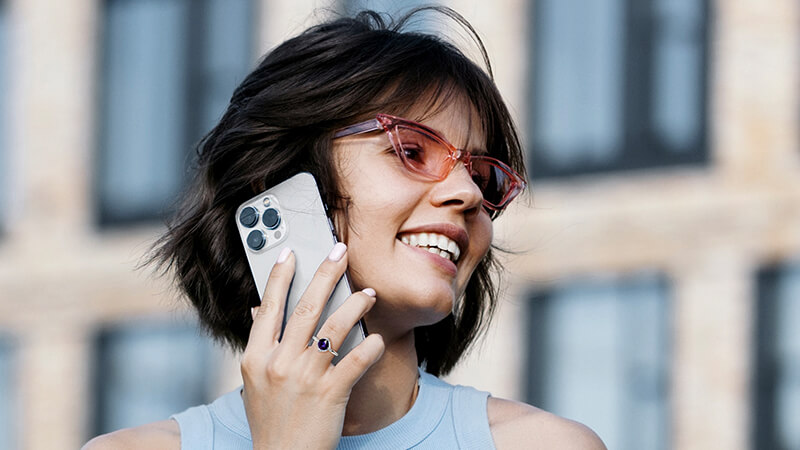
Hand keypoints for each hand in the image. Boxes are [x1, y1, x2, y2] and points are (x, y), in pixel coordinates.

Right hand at [241, 243, 384, 448]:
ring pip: (334, 327)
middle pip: (306, 308)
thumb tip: (259, 311)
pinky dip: (370, 346)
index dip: (280, 277)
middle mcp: (279, 363)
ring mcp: (305, 378)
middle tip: (340, 251)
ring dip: (355, 304)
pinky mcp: (331, 394)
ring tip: (369, 293)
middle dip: (325, 274)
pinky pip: (356, 360)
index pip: (269, 307)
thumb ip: (260, 347)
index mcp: (256, 358)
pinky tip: (378, 338)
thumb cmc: (271, 423)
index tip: (290, 253)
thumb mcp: (254, 384)